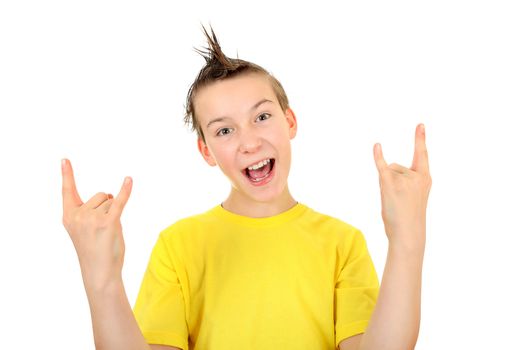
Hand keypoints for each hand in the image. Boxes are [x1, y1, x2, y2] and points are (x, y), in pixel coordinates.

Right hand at [61, 158, 132, 290]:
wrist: (100, 272)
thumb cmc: (94, 250)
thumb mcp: (86, 228)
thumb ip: (93, 210)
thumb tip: (112, 195)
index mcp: (69, 216)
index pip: (67, 191)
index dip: (67, 174)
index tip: (65, 159)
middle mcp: (78, 215)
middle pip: (100, 195)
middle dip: (106, 207)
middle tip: (102, 230)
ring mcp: (93, 218)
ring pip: (111, 201)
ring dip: (114, 213)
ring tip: (108, 232)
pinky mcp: (109, 222)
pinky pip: (120, 201)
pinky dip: (126, 190)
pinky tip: (129, 180)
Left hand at [373, 124, 431, 249]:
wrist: (408, 233)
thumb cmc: (409, 218)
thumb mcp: (414, 196)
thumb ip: (404, 180)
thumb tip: (385, 167)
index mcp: (425, 178)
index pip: (422, 155)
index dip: (420, 139)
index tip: (420, 125)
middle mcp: (417, 176)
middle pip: (396, 167)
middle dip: (392, 181)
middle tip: (399, 200)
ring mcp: (404, 179)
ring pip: (387, 172)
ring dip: (386, 185)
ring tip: (393, 201)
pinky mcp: (390, 184)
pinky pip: (382, 166)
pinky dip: (378, 156)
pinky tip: (377, 146)